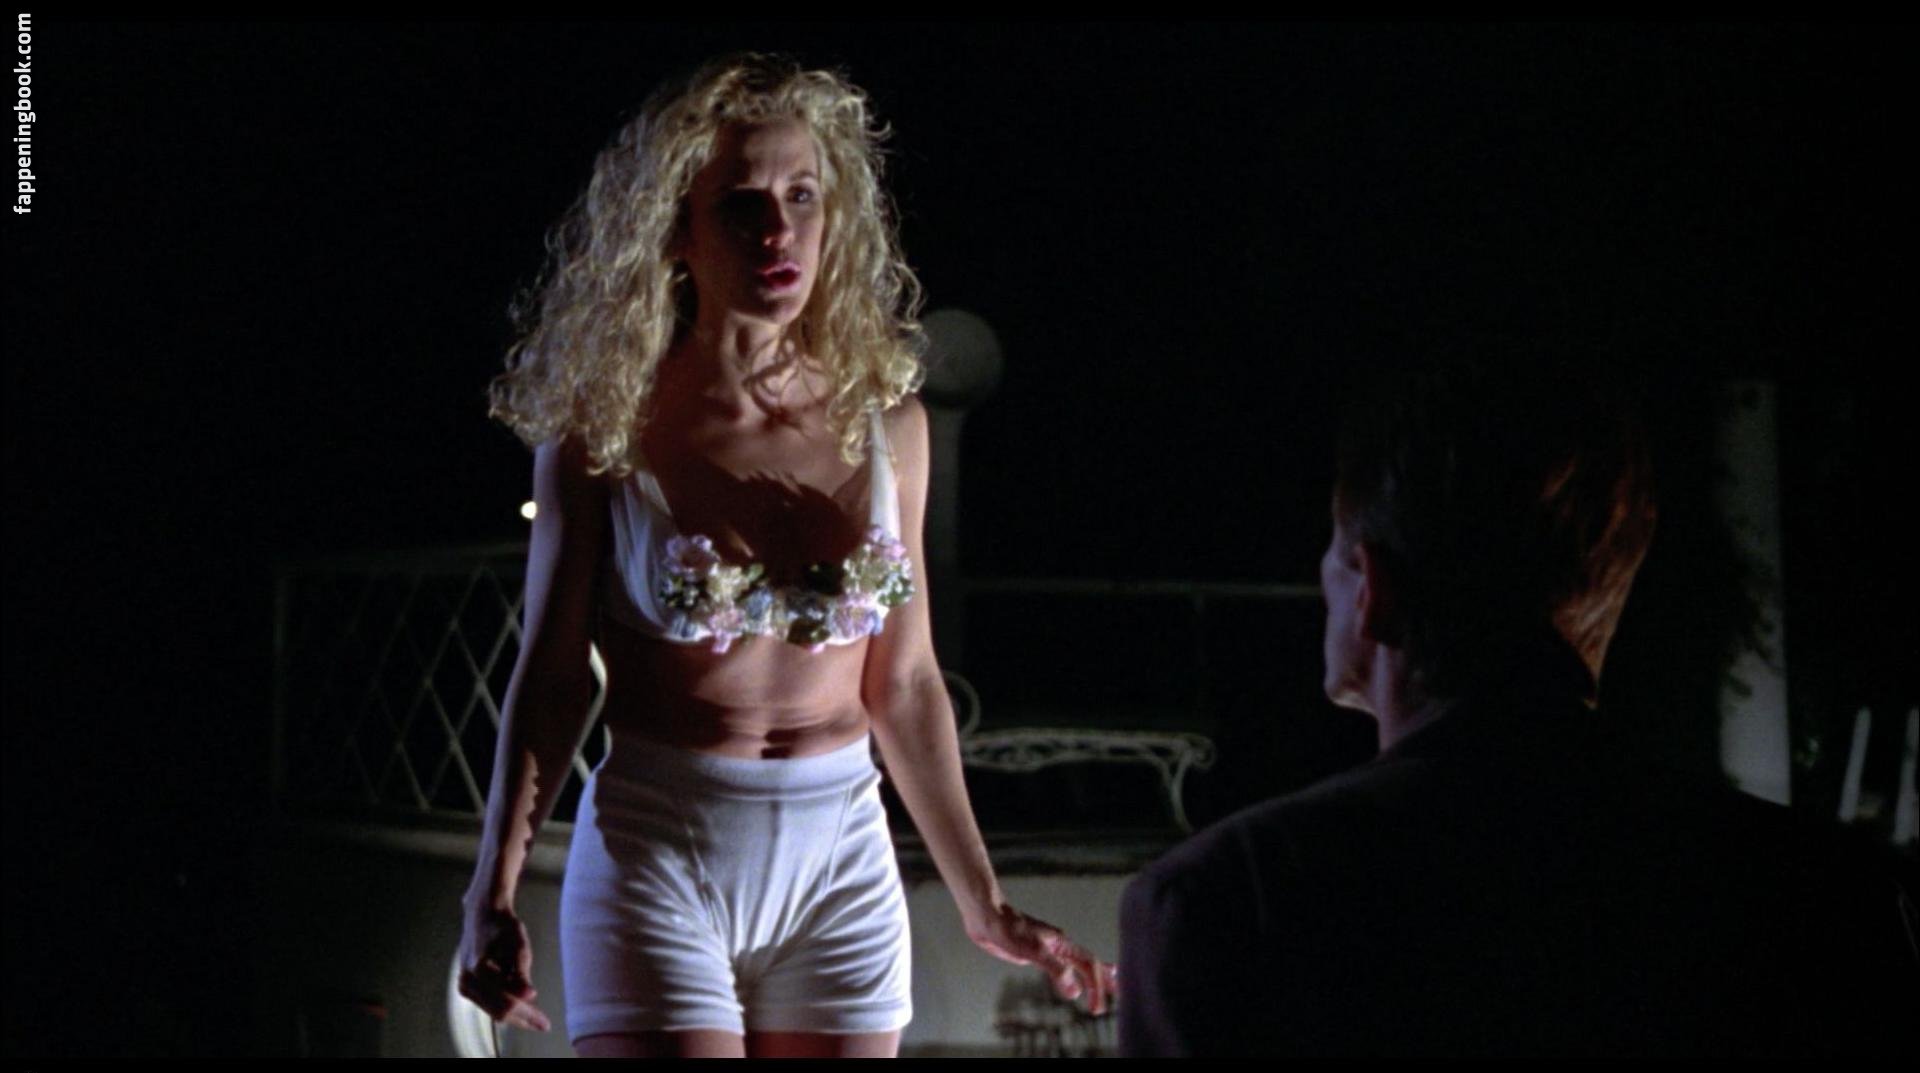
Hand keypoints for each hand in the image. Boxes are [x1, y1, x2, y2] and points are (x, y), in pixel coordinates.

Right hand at [457, 904, 552, 1031]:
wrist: (483, 913)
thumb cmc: (504, 926)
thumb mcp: (519, 946)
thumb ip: (522, 973)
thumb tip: (530, 997)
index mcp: (479, 969)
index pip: (507, 1003)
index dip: (527, 1015)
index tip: (545, 1023)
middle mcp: (467, 980)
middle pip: (499, 1011)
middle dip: (523, 1019)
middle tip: (543, 1024)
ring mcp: (464, 985)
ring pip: (493, 1010)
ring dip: (515, 1015)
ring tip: (535, 1016)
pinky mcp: (466, 986)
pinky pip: (488, 1004)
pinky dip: (505, 1006)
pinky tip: (521, 1005)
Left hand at [965, 903, 1117, 1015]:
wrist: (987, 916)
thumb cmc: (1008, 929)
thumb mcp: (1033, 952)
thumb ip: (1056, 970)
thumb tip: (1075, 991)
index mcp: (1062, 944)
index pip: (1088, 967)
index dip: (1096, 988)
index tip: (1097, 1009)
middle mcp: (1059, 946)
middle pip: (1089, 964)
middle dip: (1105, 979)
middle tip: (1122, 992)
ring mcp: (1048, 949)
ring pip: (1076, 965)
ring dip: (1092, 977)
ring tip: (1105, 986)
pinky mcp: (1035, 953)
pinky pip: (1061, 968)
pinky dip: (1071, 977)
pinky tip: (1070, 983)